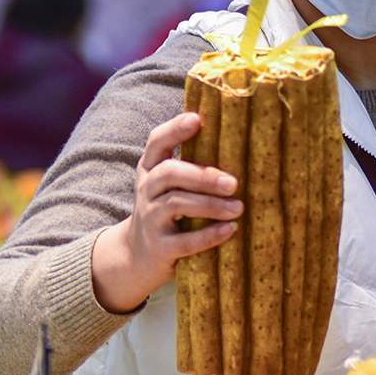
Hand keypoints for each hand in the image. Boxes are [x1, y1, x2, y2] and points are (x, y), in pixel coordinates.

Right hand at [92, 112, 241, 313]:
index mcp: (151, 169)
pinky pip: (184, 241)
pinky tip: (230, 229)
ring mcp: (150, 218)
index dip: (175, 129)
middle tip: (233, 183)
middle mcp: (146, 190)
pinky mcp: (159, 247)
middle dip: (202, 176)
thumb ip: (190, 165)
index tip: (197, 119)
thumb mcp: (168, 185)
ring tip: (238, 208)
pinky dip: (209, 235)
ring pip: (176, 204)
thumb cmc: (166, 211)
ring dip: (210, 205)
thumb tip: (237, 140)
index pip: (156, 142)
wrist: (137, 255)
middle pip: (169, 173)